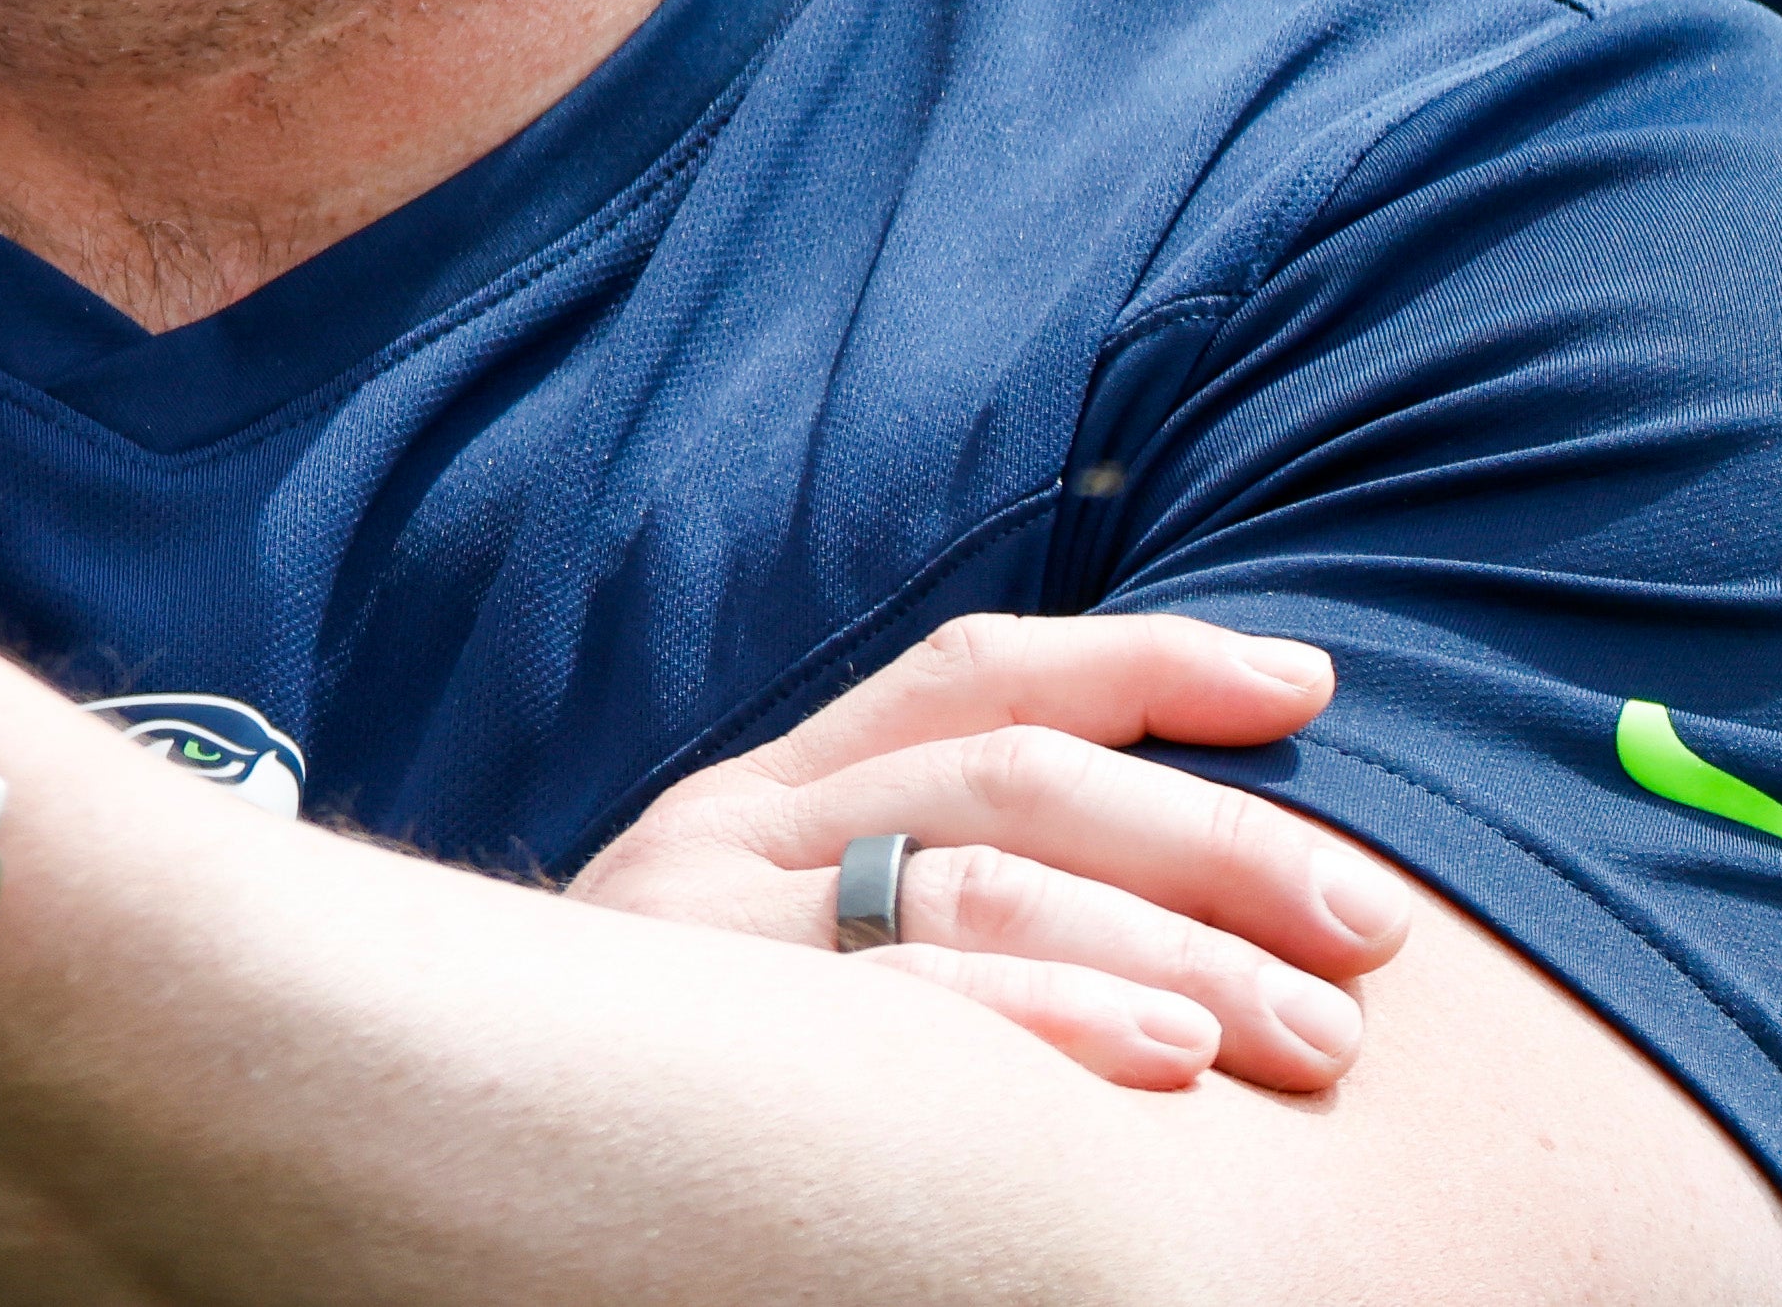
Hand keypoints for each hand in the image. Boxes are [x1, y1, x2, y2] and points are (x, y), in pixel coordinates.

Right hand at [571, 614, 1412, 1095]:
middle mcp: (732, 836)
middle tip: (1372, 929)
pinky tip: (1162, 1068)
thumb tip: (1132, 884)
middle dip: (1216, 841)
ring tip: (1316, 1032)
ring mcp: (706, 940)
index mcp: (761, 794)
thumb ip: (890, 893)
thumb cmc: (644, 1084)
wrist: (409, 1121)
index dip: (1150, 661)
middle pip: (1015, 780)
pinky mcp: (699, 1052)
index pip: (977, 674)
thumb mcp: (752, 953)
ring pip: (978, 887)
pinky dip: (1044, 1025)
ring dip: (1177, 958)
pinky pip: (895, 1019)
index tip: (1310, 684)